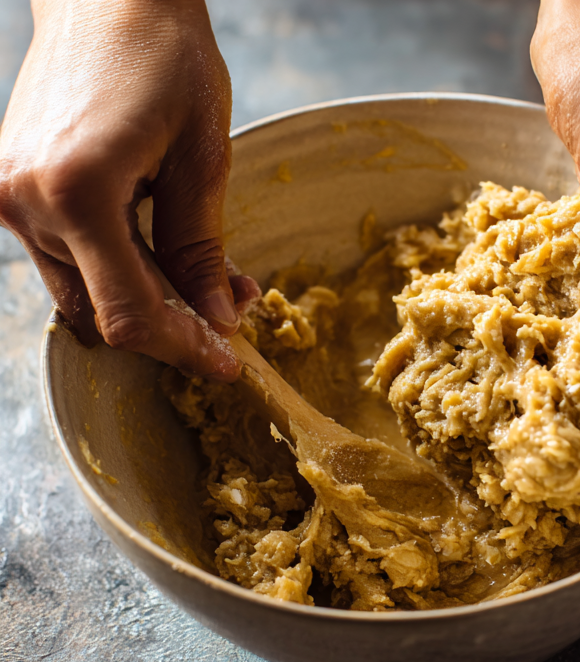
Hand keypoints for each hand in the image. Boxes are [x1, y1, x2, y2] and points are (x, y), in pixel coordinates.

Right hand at [0, 0, 255, 378]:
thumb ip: (201, 247)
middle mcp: (28, 200)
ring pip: (83, 291)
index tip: (225, 361)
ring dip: (144, 296)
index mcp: (77, 190)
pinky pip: (64, 257)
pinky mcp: (8, 189)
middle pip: (103, 311)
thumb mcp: (202, 155)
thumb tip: (216, 321)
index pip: (128, 314)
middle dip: (171, 324)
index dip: (182, 348)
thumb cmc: (162, 52)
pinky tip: (158, 247)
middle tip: (228, 309)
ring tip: (203, 271)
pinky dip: (115, 266)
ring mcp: (10, 195)